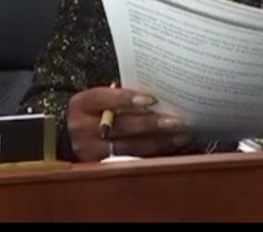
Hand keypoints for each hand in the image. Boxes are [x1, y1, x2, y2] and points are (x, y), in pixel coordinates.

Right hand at [66, 86, 192, 160]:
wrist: (81, 135)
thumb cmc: (99, 111)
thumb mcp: (103, 98)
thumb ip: (124, 95)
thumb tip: (161, 94)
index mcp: (82, 104)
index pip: (107, 99)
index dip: (129, 99)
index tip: (153, 99)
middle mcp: (82, 129)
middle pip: (122, 126)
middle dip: (152, 123)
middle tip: (177, 120)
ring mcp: (90, 151)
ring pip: (131, 147)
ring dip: (160, 140)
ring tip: (182, 133)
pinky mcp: (102, 168)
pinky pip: (134, 160)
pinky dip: (156, 152)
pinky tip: (173, 145)